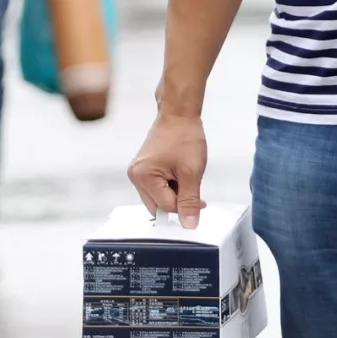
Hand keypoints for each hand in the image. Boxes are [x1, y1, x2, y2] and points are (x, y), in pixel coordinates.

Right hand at [128, 113, 207, 229]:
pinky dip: (171, 184)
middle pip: (158, 205)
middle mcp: (136, 175)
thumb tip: (189, 224)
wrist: (179, 113)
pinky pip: (157, 187)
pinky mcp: (144, 168)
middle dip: (177, 200)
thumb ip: (190, 201)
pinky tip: (179, 171)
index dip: (185, 205)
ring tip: (185, 173)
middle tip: (192, 184)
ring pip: (158, 197)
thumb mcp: (192, 171)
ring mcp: (138, 171)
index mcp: (143, 177)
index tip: (200, 200)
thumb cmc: (184, 136)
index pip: (166, 207)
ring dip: (174, 192)